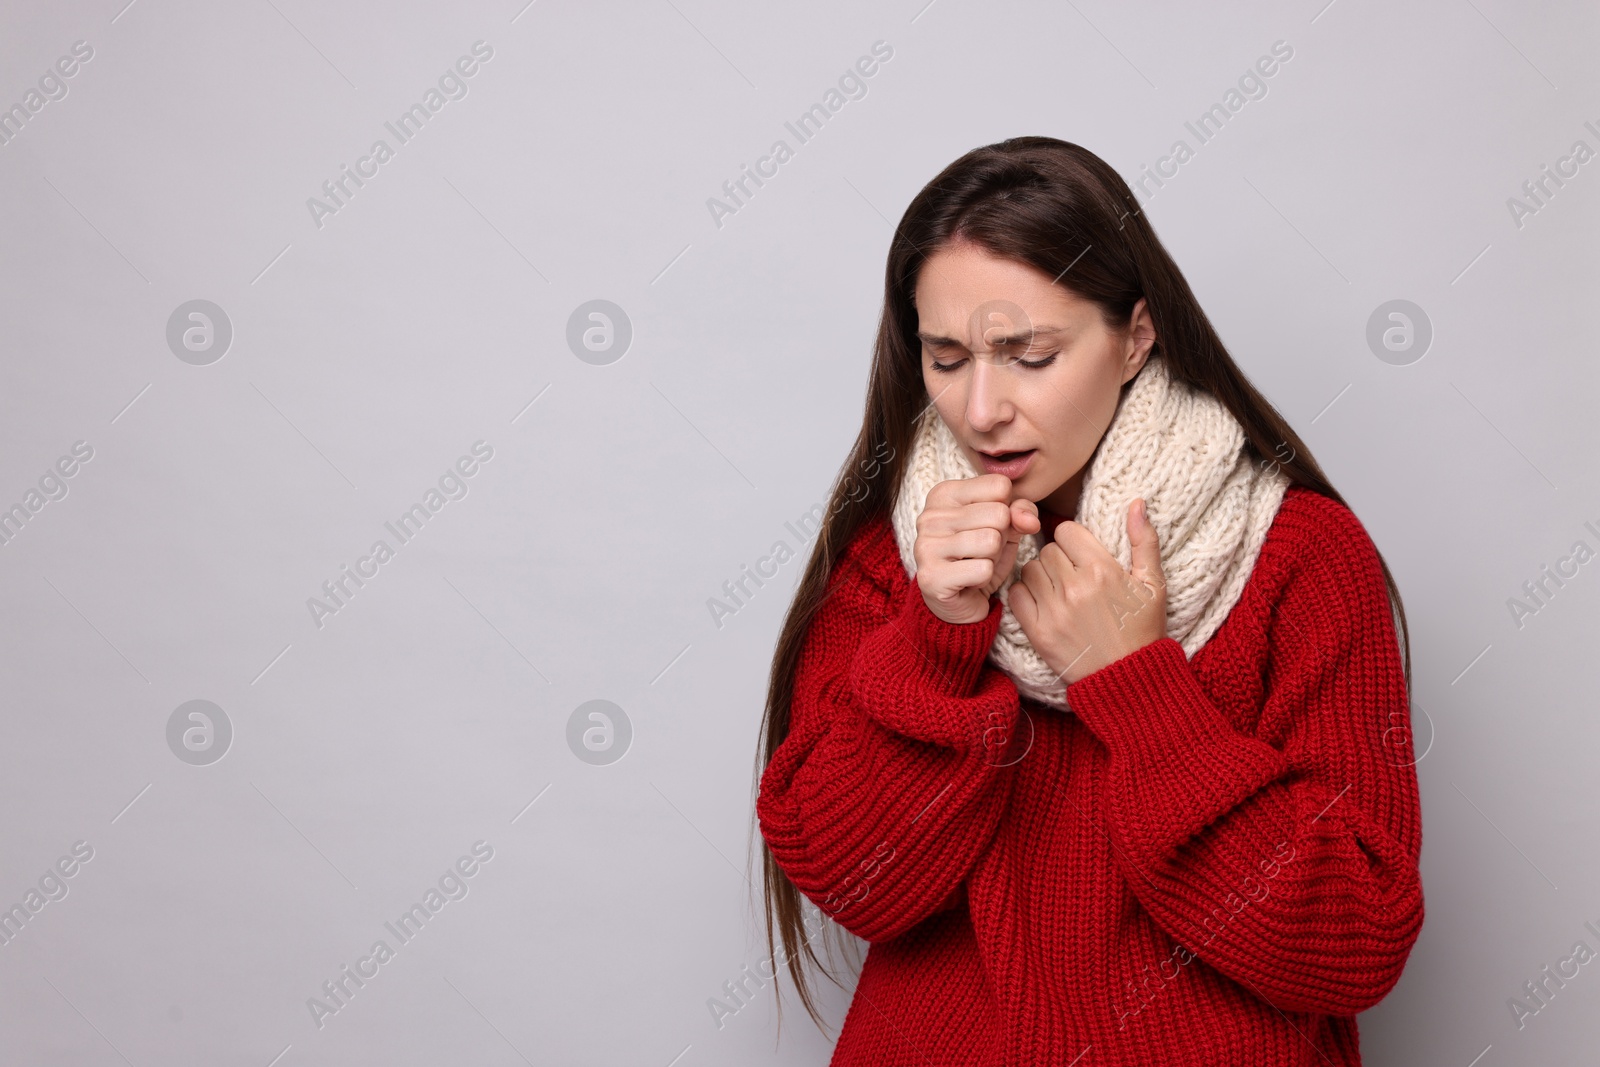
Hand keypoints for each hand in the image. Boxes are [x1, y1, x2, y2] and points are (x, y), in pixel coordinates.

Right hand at [915, 473, 1040, 624]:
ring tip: (975, 564)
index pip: (1000, 486)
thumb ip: (1021, 511)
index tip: (987, 527)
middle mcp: (930, 516)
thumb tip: (1030, 521)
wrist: (960, 601)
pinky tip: (969, 581)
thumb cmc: (981, 557)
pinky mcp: (931, 576)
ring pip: (991, 541)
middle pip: (998, 514)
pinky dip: (984, 578)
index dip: (1006, 511)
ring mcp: (926, 545)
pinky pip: (983, 569)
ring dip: (993, 558)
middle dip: (1001, 538)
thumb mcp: (1006, 527)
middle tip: (982, 552)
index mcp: (945, 494)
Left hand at [1009, 498, 1167, 685]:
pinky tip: (1044, 603)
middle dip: (1059, 558)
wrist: (1129, 679)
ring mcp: (1054, 611)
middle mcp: (1075, 587)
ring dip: (1041, 575)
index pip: (1066, 531)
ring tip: (1059, 589)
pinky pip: (1017, 595)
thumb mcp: (1153, 584)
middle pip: (1047, 549)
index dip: (1073, 540)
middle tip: (1073, 575)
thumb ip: (1144, 540)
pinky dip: (1026, 596)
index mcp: (1102, 570)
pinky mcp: (1038, 632)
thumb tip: (1137, 502)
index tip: (1082, 554)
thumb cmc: (1143, 629)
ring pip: (1029, 569)